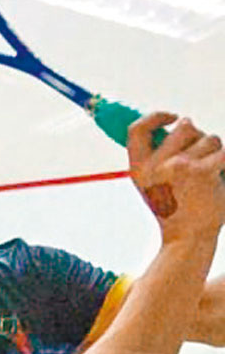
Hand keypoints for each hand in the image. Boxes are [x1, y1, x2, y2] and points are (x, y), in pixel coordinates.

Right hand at [127, 112, 224, 243]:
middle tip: (199, 155)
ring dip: (214, 152)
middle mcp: (155, 166)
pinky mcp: (202, 171)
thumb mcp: (153, 184)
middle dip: (198, 135)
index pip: (137, 129)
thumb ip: (157, 155)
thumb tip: (175, 123)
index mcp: (138, 168)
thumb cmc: (174, 209)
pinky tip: (218, 177)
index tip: (172, 117)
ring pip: (209, 138)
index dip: (156, 116)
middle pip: (184, 126)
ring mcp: (178, 167)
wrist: (187, 237)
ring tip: (208, 175)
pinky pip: (223, 152)